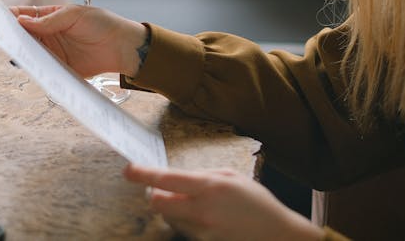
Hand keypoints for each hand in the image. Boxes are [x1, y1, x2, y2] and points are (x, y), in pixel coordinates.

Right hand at [10, 5, 146, 77]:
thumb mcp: (74, 15)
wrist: (122, 47)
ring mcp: (53, 52)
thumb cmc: (102, 24)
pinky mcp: (60, 68)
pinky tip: (27, 64)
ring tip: (10, 49)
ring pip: (29, 52)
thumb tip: (22, 20)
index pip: (25, 15)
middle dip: (11, 35)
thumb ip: (48, 20)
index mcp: (50, 17)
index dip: (11, 15)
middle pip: (23, 35)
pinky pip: (42, 69)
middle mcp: (48, 35)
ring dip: (20, 51)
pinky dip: (34, 67)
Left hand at [124, 164, 323, 240]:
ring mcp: (202, 231)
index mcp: (209, 187)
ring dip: (174, 209)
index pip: (166, 180)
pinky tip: (209, 218)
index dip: (143, 174)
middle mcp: (202, 211)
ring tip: (200, 206)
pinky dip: (188, 221)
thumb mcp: (232, 177)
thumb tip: (179, 178)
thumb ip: (203, 176)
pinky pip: (185, 230)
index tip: (128, 170)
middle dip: (156, 195)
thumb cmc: (256, 202)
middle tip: (161, 189)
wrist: (276, 235)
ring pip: (170, 218)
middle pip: (158, 204)